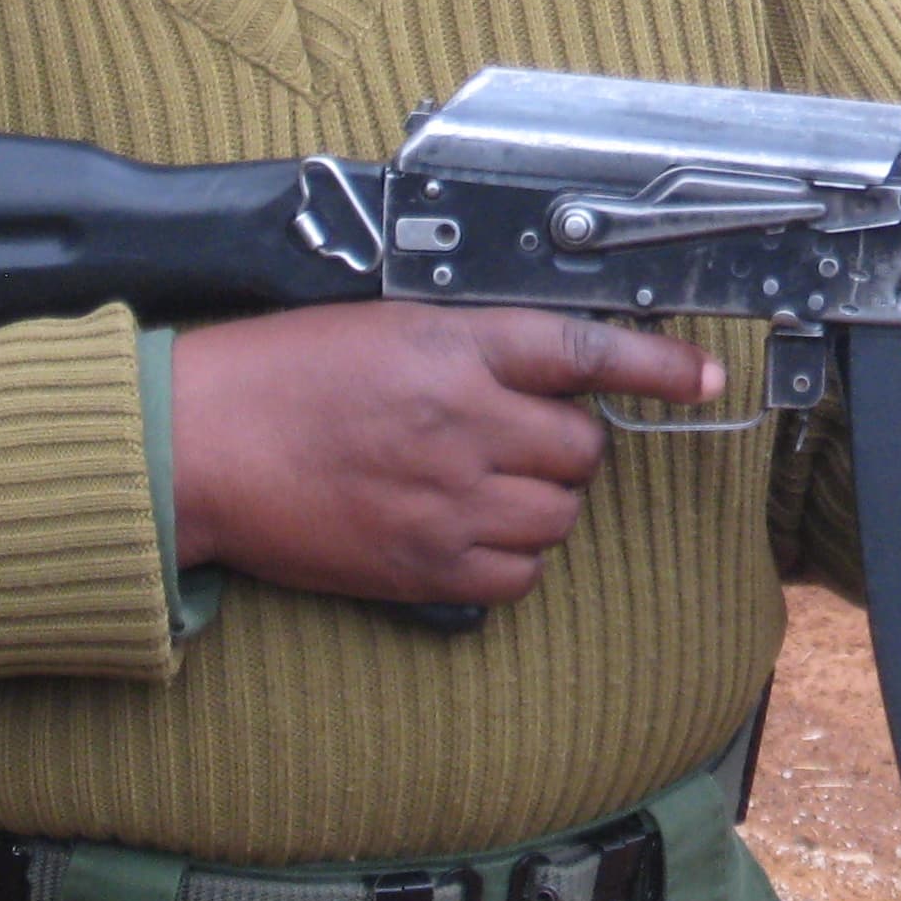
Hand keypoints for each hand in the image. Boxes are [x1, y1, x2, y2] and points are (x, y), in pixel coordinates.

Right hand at [172, 302, 723, 606]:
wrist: (196, 446)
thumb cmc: (282, 375)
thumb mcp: (387, 324)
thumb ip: (474, 341)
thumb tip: (552, 363)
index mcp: (456, 346)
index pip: (586, 350)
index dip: (657, 368)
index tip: (704, 379)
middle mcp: (464, 422)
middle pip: (583, 448)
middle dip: (564, 443)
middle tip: (513, 435)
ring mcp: (446, 500)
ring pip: (558, 514)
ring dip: (539, 500)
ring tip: (480, 482)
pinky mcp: (422, 567)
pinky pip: (517, 577)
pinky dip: (509, 560)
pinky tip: (467, 532)